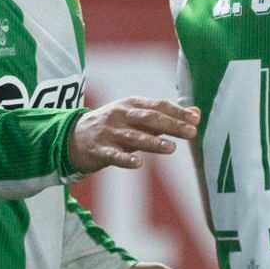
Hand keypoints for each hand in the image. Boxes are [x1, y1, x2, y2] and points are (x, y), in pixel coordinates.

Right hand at [68, 98, 199, 172]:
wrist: (73, 136)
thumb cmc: (112, 126)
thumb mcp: (135, 116)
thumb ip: (164, 116)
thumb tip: (196, 113)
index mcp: (130, 105)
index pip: (157, 106)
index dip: (177, 112)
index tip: (195, 119)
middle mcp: (120, 116)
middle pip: (149, 119)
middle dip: (171, 125)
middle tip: (191, 133)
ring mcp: (108, 133)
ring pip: (133, 137)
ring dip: (153, 142)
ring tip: (171, 148)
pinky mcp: (98, 150)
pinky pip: (114, 155)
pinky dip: (126, 159)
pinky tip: (139, 164)